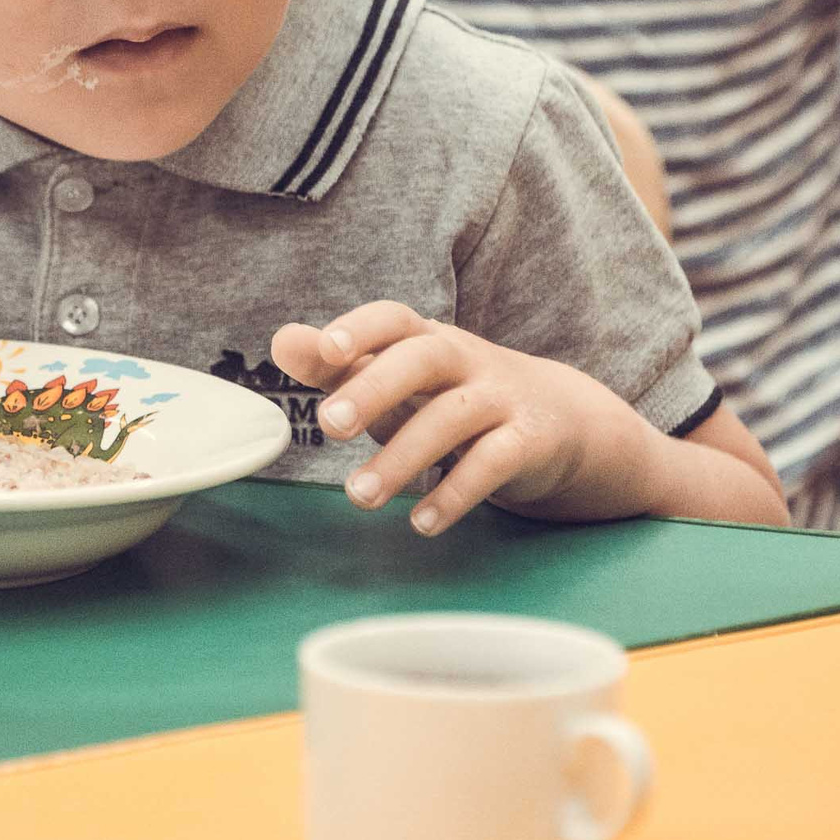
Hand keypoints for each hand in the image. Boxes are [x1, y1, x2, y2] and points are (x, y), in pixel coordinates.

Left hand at [272, 302, 653, 536]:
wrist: (559, 419)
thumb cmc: (452, 394)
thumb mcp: (397, 377)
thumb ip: (337, 365)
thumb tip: (280, 343)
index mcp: (424, 338)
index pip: (393, 318)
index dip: (360, 329)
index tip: (325, 350)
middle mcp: (464, 359)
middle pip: (421, 360)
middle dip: (374, 389)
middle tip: (329, 426)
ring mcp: (500, 398)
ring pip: (451, 418)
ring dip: (403, 458)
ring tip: (360, 496)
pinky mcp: (529, 441)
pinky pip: (493, 463)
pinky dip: (456, 494)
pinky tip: (422, 522)